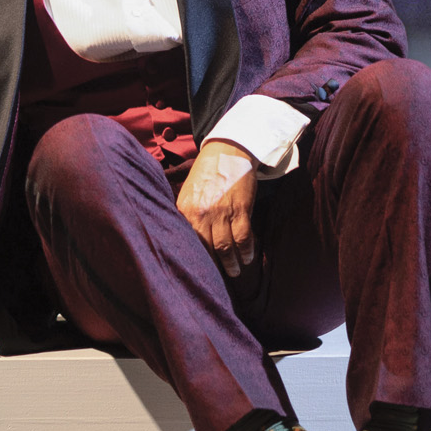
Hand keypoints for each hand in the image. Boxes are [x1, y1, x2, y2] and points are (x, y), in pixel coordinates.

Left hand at [176, 138, 258, 278]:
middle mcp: (202, 214)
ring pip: (226, 247)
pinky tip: (247, 257)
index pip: (188, 242)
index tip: (198, 271)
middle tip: (218, 279)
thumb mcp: (187, 192)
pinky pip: (244, 237)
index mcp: (186, 210)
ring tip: (235, 271)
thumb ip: (185, 214)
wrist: (227, 151)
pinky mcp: (240, 209)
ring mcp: (222, 212)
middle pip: (207, 249)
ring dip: (231, 263)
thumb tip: (182, 237)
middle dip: (214, 267)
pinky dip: (246, 250)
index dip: (194, 259)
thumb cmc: (206, 173)